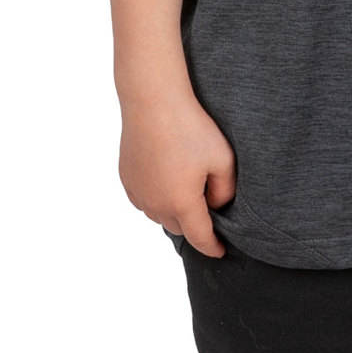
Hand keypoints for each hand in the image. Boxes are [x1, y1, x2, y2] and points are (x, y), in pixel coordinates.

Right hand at [118, 92, 236, 256]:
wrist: (153, 101)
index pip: (200, 238)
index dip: (212, 247)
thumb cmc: (190, 127)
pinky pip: (144, 199)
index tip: (220, 251)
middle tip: (208, 209)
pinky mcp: (126, 179)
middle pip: (179, 227)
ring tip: (187, 189)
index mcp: (181, 203)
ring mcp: (137, 192)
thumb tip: (217, 206)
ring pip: (159, 215)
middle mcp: (155, 204)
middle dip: (194, 225)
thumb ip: (225, 191)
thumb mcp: (222, 159)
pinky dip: (156, 197)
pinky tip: (166, 178)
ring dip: (173, 211)